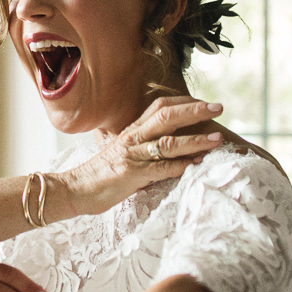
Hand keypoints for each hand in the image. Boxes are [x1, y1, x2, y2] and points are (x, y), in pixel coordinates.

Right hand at [52, 97, 223, 218]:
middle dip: (194, 111)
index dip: (184, 102)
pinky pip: (161, 168)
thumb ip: (139, 146)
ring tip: (217, 137)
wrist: (74, 189)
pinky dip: (181, 165)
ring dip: (195, 139)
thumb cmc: (99, 174)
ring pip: (168, 142)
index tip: (204, 103)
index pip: (160, 106)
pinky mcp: (132, 174)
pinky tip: (197, 165)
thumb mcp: (120, 153)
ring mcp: (132, 155)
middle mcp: (133, 138)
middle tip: (218, 108)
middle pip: (166, 116)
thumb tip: (158, 145)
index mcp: (131, 131)